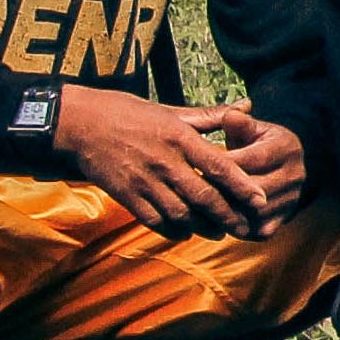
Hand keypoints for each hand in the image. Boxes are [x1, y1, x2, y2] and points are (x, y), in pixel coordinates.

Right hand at [54, 87, 254, 235]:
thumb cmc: (127, 113)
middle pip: (204, 197)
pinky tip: (184, 232)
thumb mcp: (170, 109)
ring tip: (219, 232)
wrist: (78, 125)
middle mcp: (165, 162)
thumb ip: (210, 115)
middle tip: (245, 227)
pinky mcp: (126, 196)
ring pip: (181, 213)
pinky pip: (154, 220)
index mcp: (180, 138)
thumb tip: (247, 106)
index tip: (261, 200)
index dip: (242, 187)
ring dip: (203, 227)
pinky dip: (172, 230)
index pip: (219, 167)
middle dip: (228, 216)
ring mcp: (144, 182)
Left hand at [201, 110, 308, 228]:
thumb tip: (231, 115)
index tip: (192, 164)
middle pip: (252, 189)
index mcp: (287, 148)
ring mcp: (291, 200)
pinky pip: (255, 229)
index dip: (220, 164)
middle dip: (219, 190)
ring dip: (224, 213)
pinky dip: (233, 228)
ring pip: (252, 212)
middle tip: (188, 191)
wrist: (279, 166)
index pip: (251, 159)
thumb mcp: (249, 128)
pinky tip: (212, 222)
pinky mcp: (282, 220)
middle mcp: (296, 175)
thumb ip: (238, 122)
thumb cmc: (255, 144)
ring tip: (195, 208)